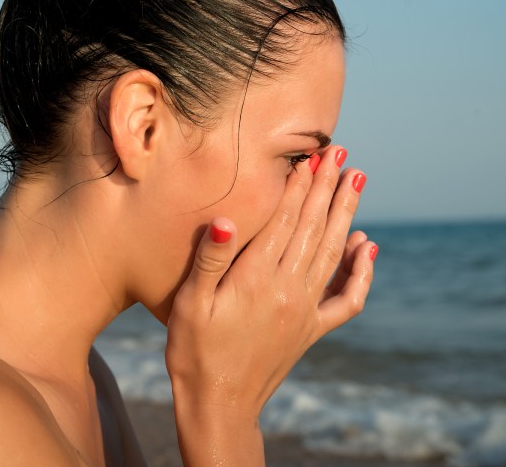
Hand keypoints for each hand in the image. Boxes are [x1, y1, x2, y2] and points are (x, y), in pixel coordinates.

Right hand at [165, 146, 375, 464]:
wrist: (218, 404)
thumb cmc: (194, 351)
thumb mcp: (190, 305)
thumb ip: (209, 261)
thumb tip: (224, 220)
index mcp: (256, 279)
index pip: (285, 221)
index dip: (300, 186)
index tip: (312, 156)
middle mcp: (288, 290)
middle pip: (314, 228)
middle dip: (328, 188)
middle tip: (342, 154)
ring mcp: (305, 310)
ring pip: (332, 252)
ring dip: (345, 214)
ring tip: (356, 182)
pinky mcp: (312, 329)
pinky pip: (347, 298)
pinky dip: (361, 271)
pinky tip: (367, 247)